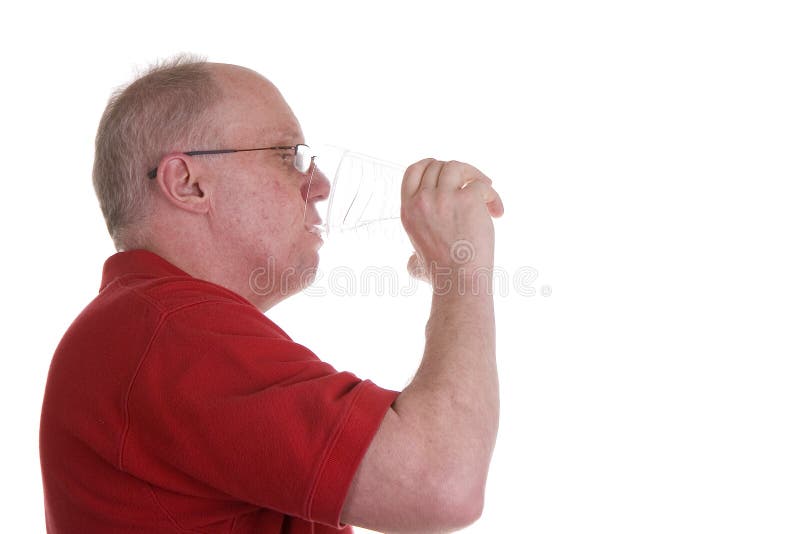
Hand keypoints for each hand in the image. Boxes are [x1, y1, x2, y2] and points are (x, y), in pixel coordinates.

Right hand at [400, 159, 503, 287]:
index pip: (413, 171)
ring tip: (486, 192)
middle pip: (438, 166)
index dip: (429, 165)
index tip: (443, 170)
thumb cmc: (442, 276)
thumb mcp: (415, 262)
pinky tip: (496, 212)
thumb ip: (412, 255)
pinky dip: (492, 196)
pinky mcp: (468, 200)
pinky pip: (481, 185)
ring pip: (457, 167)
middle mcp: (423, 200)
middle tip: (472, 185)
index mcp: (408, 210)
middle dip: (457, 172)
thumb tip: (412, 261)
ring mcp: (444, 198)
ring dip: (474, 175)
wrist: (459, 281)